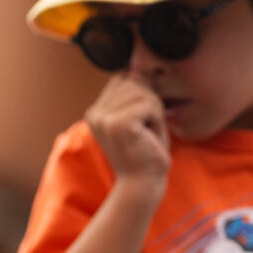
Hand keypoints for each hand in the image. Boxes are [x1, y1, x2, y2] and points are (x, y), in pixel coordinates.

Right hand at [85, 73, 170, 198]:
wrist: (142, 185)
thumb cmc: (145, 153)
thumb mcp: (138, 118)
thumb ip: (134, 93)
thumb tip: (138, 67)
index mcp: (95, 110)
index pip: (125, 78)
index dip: (142, 97)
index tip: (139, 125)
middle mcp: (94, 112)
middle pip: (134, 81)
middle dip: (150, 104)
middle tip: (145, 133)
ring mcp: (103, 118)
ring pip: (144, 92)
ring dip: (155, 113)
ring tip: (146, 136)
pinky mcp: (117, 124)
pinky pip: (151, 105)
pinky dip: (157, 121)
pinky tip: (148, 139)